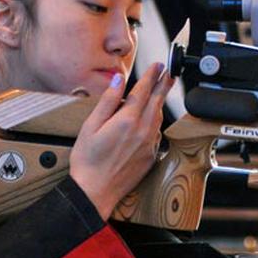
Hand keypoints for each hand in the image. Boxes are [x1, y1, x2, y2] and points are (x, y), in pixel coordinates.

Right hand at [69, 63, 173, 219]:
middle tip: (170, 72)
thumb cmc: (87, 161)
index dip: (151, 76)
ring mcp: (150, 143)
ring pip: (159, 116)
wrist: (95, 192)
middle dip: (164, 84)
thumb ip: (108, 101)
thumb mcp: (90, 126)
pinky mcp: (152, 155)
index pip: (143, 91)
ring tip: (161, 91)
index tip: (158, 65)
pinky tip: (152, 118)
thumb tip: (118, 80)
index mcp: (127, 120)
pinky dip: (156, 120)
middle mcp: (143, 130)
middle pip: (157, 101)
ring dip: (160, 101)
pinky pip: (157, 132)